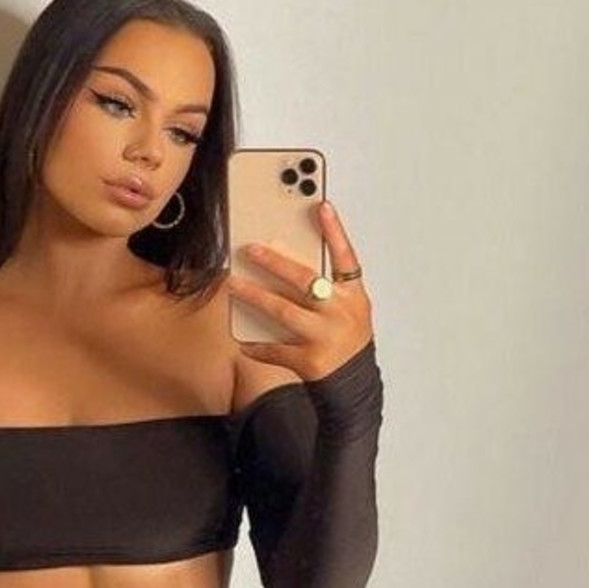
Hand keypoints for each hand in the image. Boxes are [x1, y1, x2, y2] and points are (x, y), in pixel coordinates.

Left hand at [226, 200, 373, 381]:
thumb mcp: (348, 308)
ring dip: (255, 296)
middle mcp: (340, 313)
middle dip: (275, 262)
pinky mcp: (309, 360)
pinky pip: (276, 349)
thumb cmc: (346, 338)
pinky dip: (258, 346)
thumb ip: (326, 286)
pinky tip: (242, 340)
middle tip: (251, 249)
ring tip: (234, 285)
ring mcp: (325, 337)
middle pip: (305, 281)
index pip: (346, 257)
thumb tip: (285, 262)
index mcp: (353, 296)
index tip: (322, 206)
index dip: (335, 231)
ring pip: (283, 311)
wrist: (353, 381)